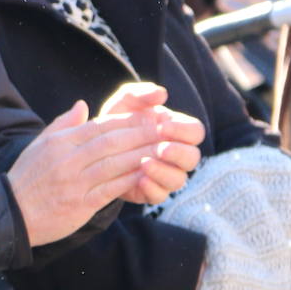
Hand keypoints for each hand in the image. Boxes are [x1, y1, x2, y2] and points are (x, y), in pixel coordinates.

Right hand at [7, 100, 203, 246]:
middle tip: (166, 128)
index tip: (150, 116)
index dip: (128, 120)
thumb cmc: (27, 177)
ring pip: (114, 164)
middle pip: (111, 142)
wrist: (11, 213)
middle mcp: (69, 159)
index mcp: (61, 142)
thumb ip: (63, 124)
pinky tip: (148, 174)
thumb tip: (82, 104)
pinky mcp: (80, 204)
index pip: (100, 126)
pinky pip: (110, 189)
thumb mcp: (40, 144)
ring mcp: (75, 182)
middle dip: (142, 134)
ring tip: (164, 149)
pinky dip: (130, 181)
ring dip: (142, 155)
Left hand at [100, 83, 204, 204]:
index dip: (183, 130)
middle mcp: (175, 155)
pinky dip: (151, 188)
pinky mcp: (151, 192)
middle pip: (193, 158)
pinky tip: (138, 179)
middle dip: (178, 153)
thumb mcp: (124, 102)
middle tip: (160, 148)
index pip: (195, 132)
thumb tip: (161, 93)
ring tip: (144, 163)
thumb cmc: (116, 121)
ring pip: (178, 180)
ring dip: (163, 172)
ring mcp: (165, 175)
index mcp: (176, 131)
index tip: (162, 127)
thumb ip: (141, 93)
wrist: (95, 147)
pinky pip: (160, 196)